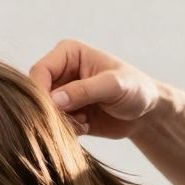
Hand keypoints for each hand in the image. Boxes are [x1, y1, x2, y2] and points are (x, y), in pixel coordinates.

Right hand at [28, 40, 162, 138]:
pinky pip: (52, 125)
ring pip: (42, 112)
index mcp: (68, 54)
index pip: (40, 71)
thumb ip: (84, 90)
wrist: (147, 113)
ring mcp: (61, 93)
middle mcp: (60, 71)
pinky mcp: (65, 113)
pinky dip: (66, 130)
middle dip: (52, 110)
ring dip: (61, 122)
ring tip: (85, 121)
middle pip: (37, 94)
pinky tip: (86, 125)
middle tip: (76, 119)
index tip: (55, 110)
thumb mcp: (114, 85)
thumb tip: (54, 101)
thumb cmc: (136, 89)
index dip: (41, 92)